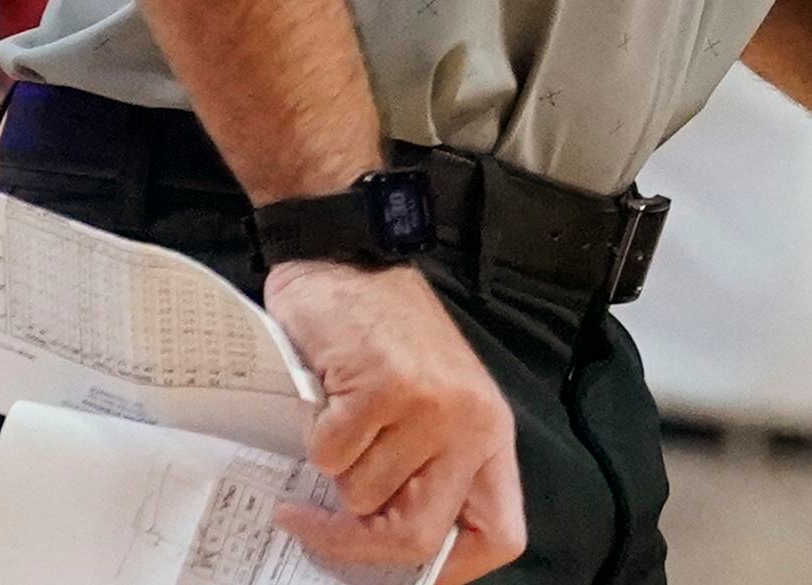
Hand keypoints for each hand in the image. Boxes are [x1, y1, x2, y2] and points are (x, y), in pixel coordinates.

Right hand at [262, 259, 525, 578]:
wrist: (351, 259)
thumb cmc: (387, 339)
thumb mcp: (433, 407)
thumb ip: (427, 472)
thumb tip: (387, 556)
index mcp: (490, 437)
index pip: (499, 535)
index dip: (449, 570)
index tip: (395, 572)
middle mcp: (471, 426)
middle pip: (420, 537)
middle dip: (356, 545)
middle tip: (313, 523)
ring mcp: (431, 408)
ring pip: (361, 497)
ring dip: (333, 470)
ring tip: (341, 419)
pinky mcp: (384, 389)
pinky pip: (330, 456)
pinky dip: (313, 436)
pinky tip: (327, 398)